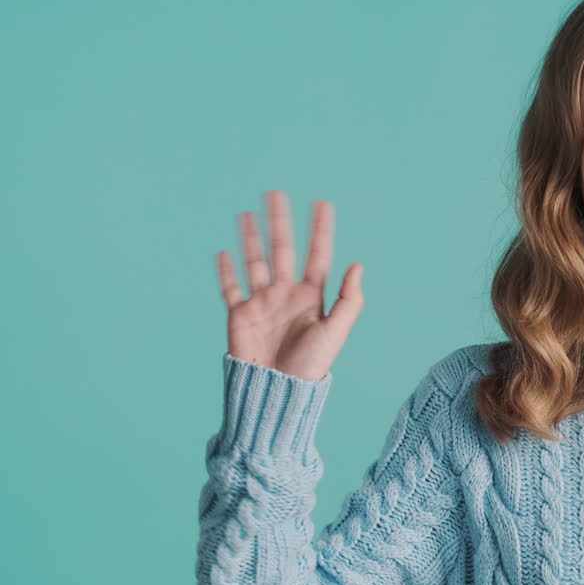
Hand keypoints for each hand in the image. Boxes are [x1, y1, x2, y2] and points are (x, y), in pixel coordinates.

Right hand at [215, 190, 363, 380]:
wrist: (277, 391)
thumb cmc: (311, 366)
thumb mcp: (335, 332)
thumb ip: (348, 299)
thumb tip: (358, 264)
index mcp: (312, 297)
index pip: (317, 255)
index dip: (320, 230)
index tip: (322, 204)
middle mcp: (286, 294)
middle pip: (282, 250)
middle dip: (280, 223)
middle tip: (275, 194)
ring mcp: (262, 303)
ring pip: (255, 261)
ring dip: (251, 238)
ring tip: (247, 213)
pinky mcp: (240, 315)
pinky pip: (231, 288)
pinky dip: (226, 271)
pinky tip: (224, 252)